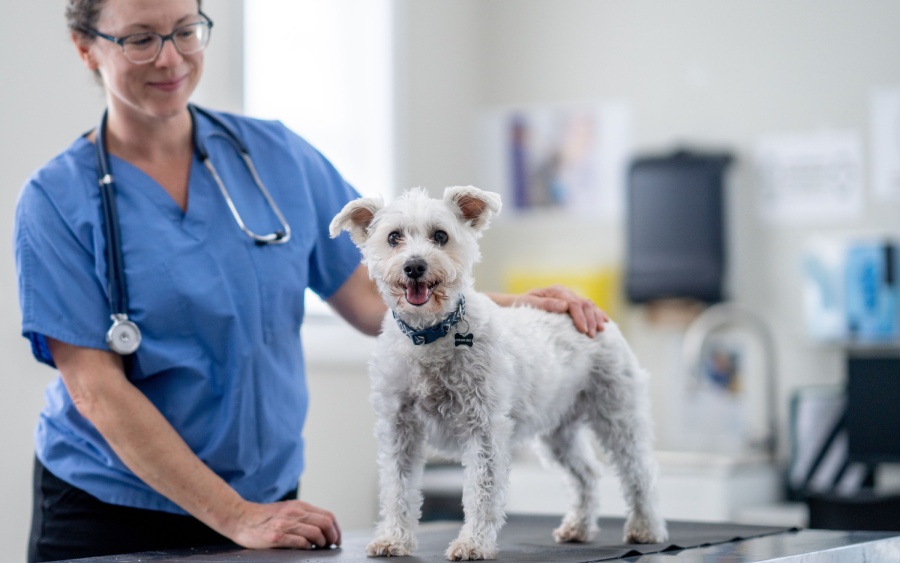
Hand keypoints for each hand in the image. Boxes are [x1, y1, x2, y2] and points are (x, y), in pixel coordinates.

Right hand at [227, 499, 341, 549]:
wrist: (240, 517)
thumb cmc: (264, 516)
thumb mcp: (287, 509)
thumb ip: (303, 515)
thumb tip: (321, 527)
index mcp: (300, 506)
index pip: (328, 516)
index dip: (336, 529)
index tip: (336, 539)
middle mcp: (295, 513)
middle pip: (325, 523)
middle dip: (333, 537)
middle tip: (331, 545)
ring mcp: (286, 525)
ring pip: (315, 533)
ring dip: (321, 543)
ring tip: (319, 548)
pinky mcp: (277, 537)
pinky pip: (300, 542)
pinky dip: (307, 547)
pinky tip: (305, 549)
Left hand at [515, 285, 609, 336]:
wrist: (517, 303)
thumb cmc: (521, 305)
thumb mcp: (529, 304)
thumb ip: (546, 304)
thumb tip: (564, 305)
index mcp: (556, 291)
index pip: (573, 303)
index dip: (580, 317)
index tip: (583, 331)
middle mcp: (565, 292)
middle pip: (584, 304)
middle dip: (590, 320)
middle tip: (592, 336)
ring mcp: (570, 296)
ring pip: (589, 305)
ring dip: (596, 317)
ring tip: (600, 331)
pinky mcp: (573, 303)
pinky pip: (589, 307)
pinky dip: (598, 314)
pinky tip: (605, 322)